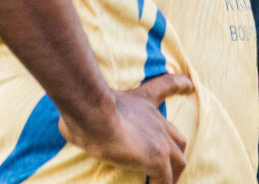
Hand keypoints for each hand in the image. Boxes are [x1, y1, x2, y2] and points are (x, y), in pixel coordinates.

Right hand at [59, 73, 194, 182]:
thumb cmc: (85, 109)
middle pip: (178, 138)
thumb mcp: (88, 104)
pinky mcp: (157, 159)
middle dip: (175, 153)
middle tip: (167, 168)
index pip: (168, 86)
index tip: (190, 87)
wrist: (94, 114)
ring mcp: (160, 140)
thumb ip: (85, 113)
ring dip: (172, 176)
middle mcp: (156, 120)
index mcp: (143, 101)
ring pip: (178, 161)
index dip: (180, 85)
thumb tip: (68, 125)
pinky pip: (165, 180)